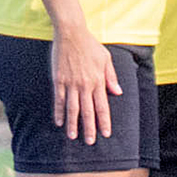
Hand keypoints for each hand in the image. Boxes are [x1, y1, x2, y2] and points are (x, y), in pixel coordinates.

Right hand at [50, 24, 120, 144]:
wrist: (71, 34)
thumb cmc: (90, 45)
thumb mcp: (106, 59)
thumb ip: (111, 77)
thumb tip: (118, 92)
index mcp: (98, 81)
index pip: (102, 106)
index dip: (104, 121)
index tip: (106, 133)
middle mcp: (85, 85)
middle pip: (87, 111)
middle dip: (89, 128)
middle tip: (90, 142)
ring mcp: (70, 83)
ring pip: (72, 108)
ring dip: (73, 124)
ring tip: (73, 136)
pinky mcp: (58, 80)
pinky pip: (59, 100)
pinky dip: (59, 112)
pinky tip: (59, 122)